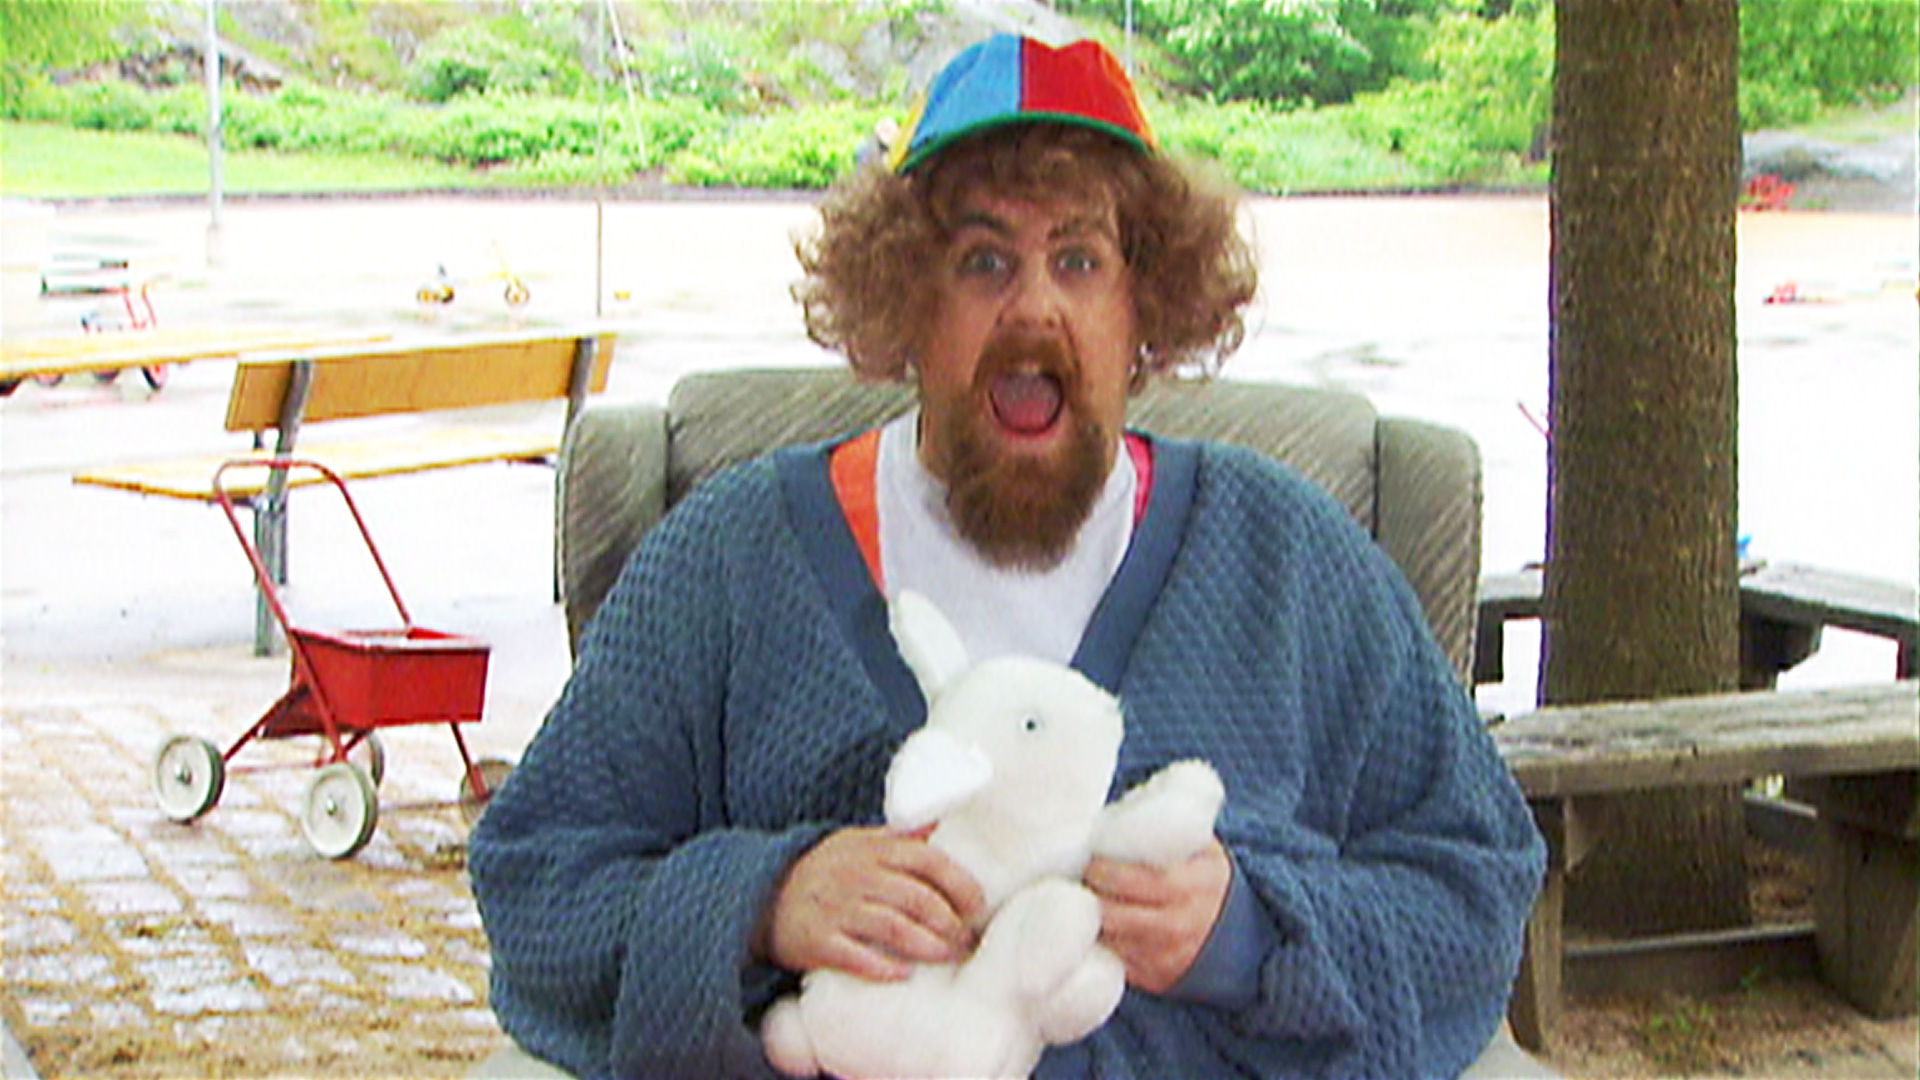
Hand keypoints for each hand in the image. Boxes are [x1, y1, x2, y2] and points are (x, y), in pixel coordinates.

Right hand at [758, 825, 985, 980]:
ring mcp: (835, 908)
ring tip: (948, 956)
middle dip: (950, 923)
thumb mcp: (858, 842)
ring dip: (927, 945)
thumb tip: (943, 823)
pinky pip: (855, 956)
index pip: (927, 860)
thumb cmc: (824, 870)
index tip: (978, 905)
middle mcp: (856, 875)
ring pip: (893, 927)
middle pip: (917, 898)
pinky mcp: (817, 941)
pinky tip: (904, 973)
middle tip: (967, 941)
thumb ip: (900, 838)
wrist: (763, 894)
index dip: (959, 883)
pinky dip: (883, 966)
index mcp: (872, 849)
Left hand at [1083, 837, 1231, 993]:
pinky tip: (1093, 923)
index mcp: (1193, 887)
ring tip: (1081, 898)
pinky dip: (1099, 940)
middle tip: (1079, 878)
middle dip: (1090, 894)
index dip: (1108, 871)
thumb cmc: (1208, 882)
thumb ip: (1170, 830)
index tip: (1092, 860)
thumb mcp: (1204, 850)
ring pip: (1108, 938)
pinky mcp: (1151, 978)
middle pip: (1115, 914)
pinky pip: (1113, 958)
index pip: (1141, 881)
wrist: (1236, 937)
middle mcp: (1179, 925)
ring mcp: (1164, 956)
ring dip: (1089, 919)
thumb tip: (1124, 808)